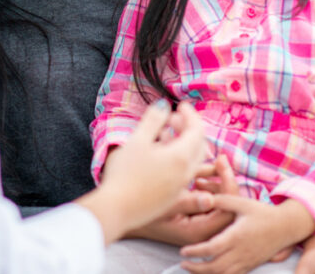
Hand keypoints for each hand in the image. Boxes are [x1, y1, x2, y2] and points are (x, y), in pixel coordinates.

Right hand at [76, 100, 206, 243]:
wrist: (115, 209)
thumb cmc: (124, 174)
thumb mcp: (137, 141)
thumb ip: (153, 120)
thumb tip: (163, 105)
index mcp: (181, 157)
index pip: (197, 130)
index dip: (191, 114)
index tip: (180, 105)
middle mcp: (186, 174)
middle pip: (199, 145)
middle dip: (189, 128)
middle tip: (173, 118)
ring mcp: (180, 187)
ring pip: (192, 160)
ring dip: (184, 143)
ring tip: (164, 134)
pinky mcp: (171, 197)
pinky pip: (184, 173)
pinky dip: (179, 159)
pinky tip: (160, 155)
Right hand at [129, 155, 239, 245]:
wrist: (119, 209)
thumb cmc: (141, 205)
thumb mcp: (165, 204)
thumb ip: (190, 202)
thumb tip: (211, 197)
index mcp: (198, 231)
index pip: (227, 208)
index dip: (229, 184)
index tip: (222, 162)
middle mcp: (201, 229)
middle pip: (226, 203)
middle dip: (224, 179)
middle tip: (220, 159)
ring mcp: (197, 220)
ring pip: (217, 198)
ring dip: (216, 180)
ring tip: (207, 164)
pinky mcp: (191, 212)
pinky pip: (207, 196)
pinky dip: (206, 183)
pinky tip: (199, 173)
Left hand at [178, 197, 314, 273]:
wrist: (285, 226)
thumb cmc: (262, 212)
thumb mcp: (241, 202)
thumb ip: (222, 199)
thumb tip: (203, 197)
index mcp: (236, 236)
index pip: (211, 249)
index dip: (195, 252)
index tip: (182, 251)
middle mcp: (241, 252)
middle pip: (215, 267)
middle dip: (196, 268)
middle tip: (183, 262)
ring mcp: (247, 261)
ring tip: (192, 268)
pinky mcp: (251, 265)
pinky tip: (210, 272)